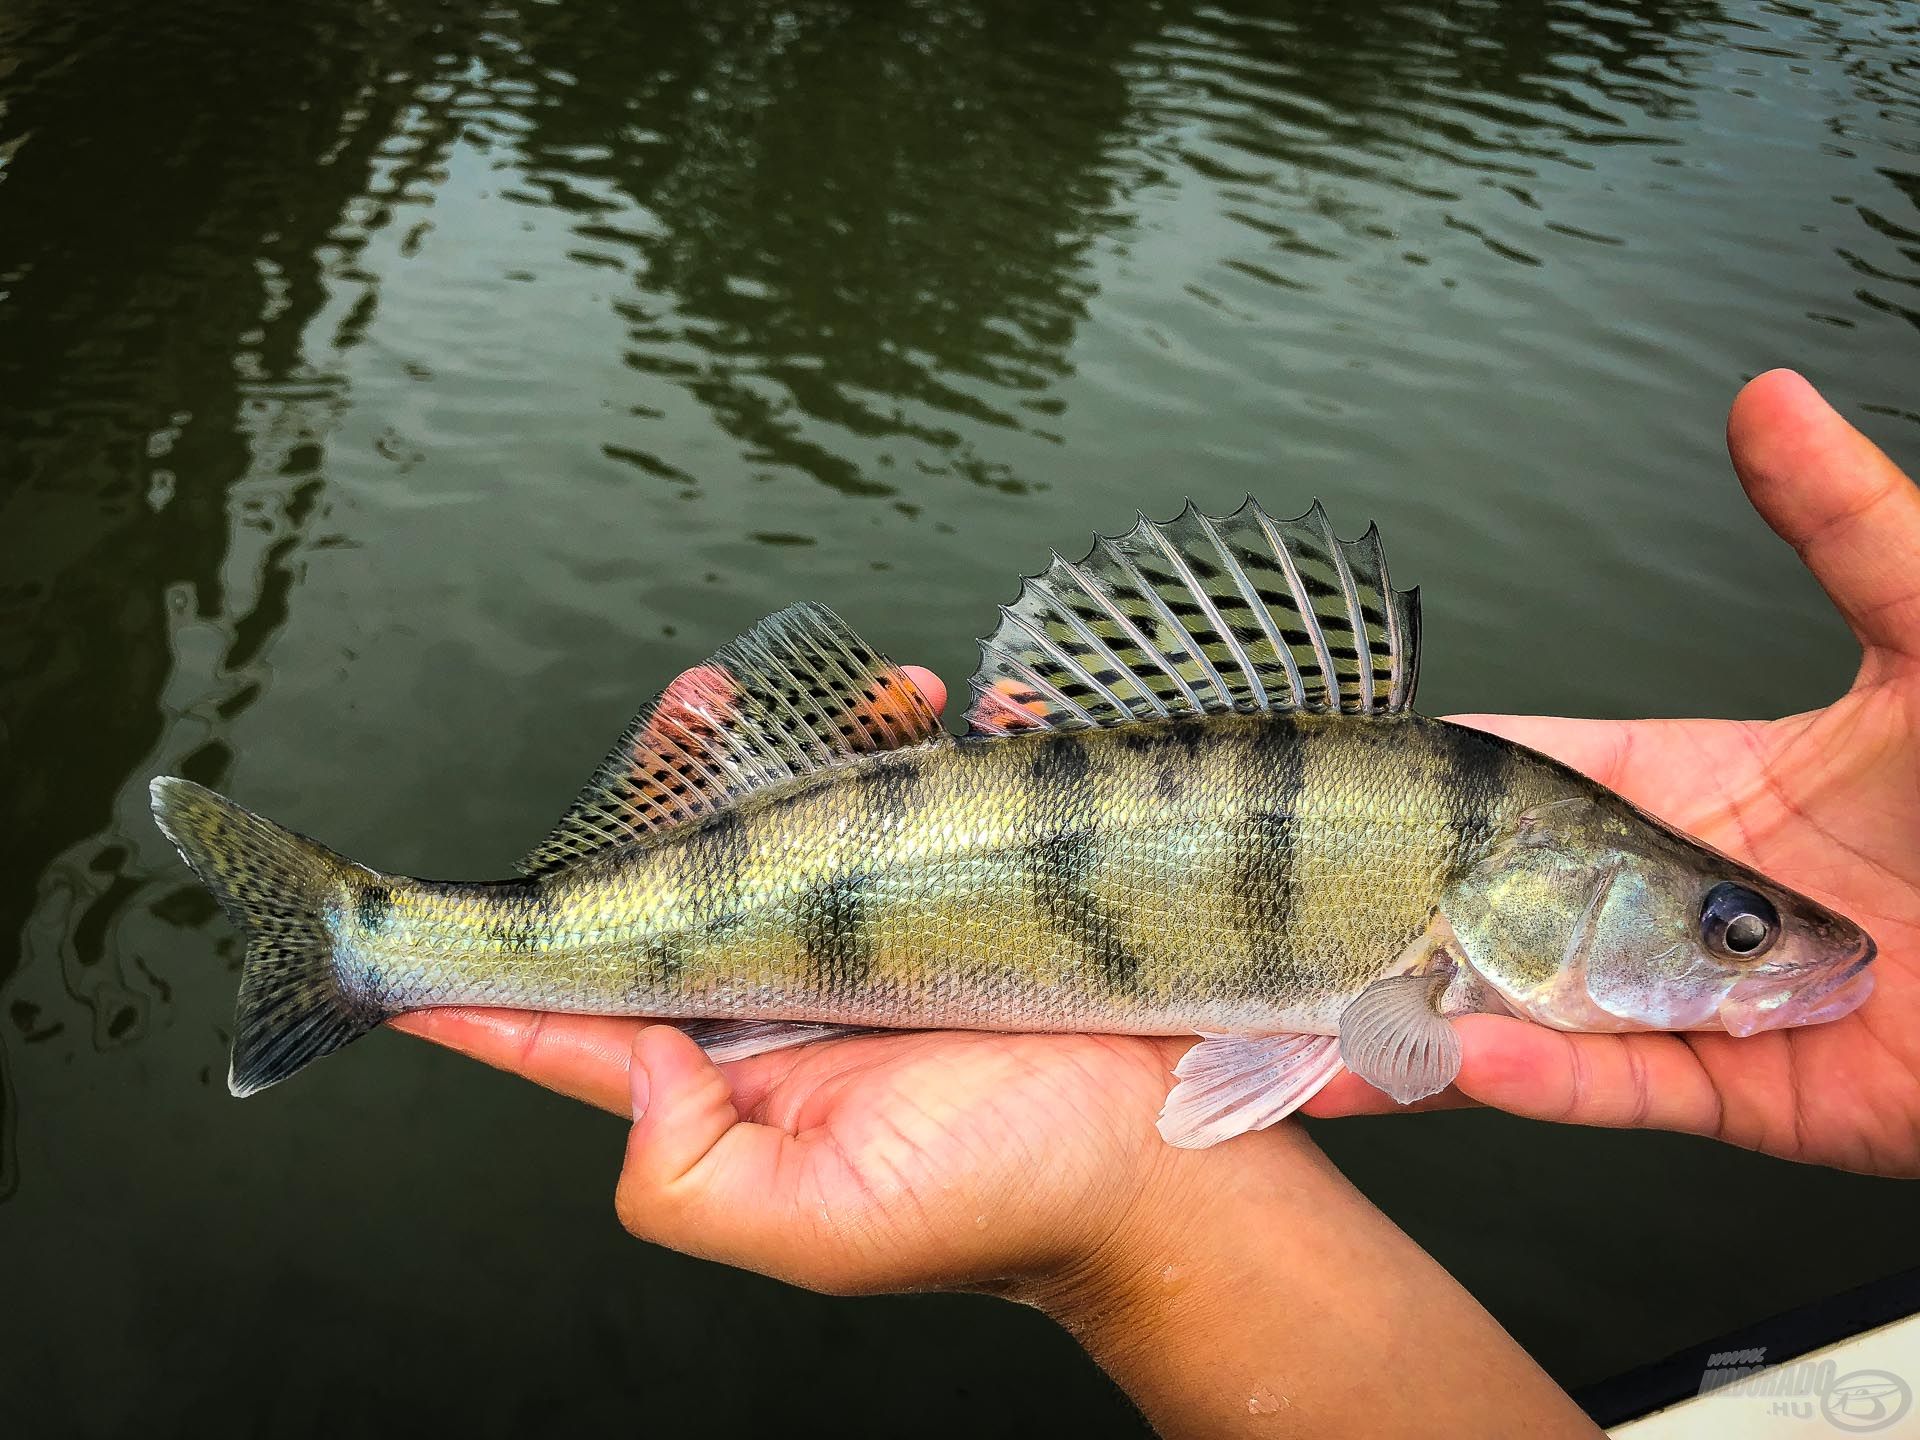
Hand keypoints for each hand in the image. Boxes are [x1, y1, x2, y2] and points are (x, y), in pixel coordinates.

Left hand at [394, 656, 1216, 1297]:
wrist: (1161, 1171)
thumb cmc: (999, 1207)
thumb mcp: (816, 1232)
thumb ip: (687, 1177)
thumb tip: (639, 1056)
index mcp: (731, 1071)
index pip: (575, 1020)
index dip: (479, 981)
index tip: (385, 930)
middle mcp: (786, 990)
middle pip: (681, 871)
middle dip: (669, 782)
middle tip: (694, 705)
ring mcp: (875, 929)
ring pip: (806, 807)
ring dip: (819, 733)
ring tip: (881, 687)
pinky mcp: (964, 887)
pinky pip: (935, 790)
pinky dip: (947, 739)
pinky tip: (974, 710)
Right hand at [1305, 370, 1919, 1177]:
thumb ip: (1847, 529)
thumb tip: (1764, 393)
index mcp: (1691, 795)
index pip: (1525, 781)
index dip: (1429, 777)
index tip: (1326, 773)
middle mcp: (1673, 910)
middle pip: (1500, 910)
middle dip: (1389, 915)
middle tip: (1275, 914)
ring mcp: (1705, 1011)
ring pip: (1536, 1021)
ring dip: (1420, 1026)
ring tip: (1310, 1023)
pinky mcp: (1757, 1102)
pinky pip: (1625, 1098)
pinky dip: (1541, 1087)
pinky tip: (1454, 1065)